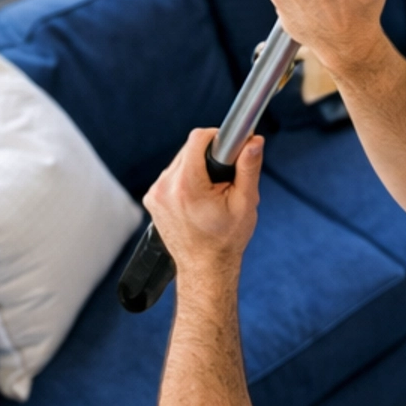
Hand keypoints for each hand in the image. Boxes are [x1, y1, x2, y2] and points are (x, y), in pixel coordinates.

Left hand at [145, 129, 262, 285]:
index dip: (217, 138)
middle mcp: (165, 188)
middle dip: (209, 156)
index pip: (197, 139)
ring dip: (197, 167)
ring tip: (211, 191)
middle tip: (224, 178)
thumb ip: (248, 168)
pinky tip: (197, 197)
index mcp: (187, 187)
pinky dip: (186, 179)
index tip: (229, 149)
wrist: (205, 268)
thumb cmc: (225, 240)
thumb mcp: (245, 203)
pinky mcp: (152, 199)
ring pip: (180, 160)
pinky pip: (172, 175)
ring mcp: (155, 194)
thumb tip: (253, 141)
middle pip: (189, 149)